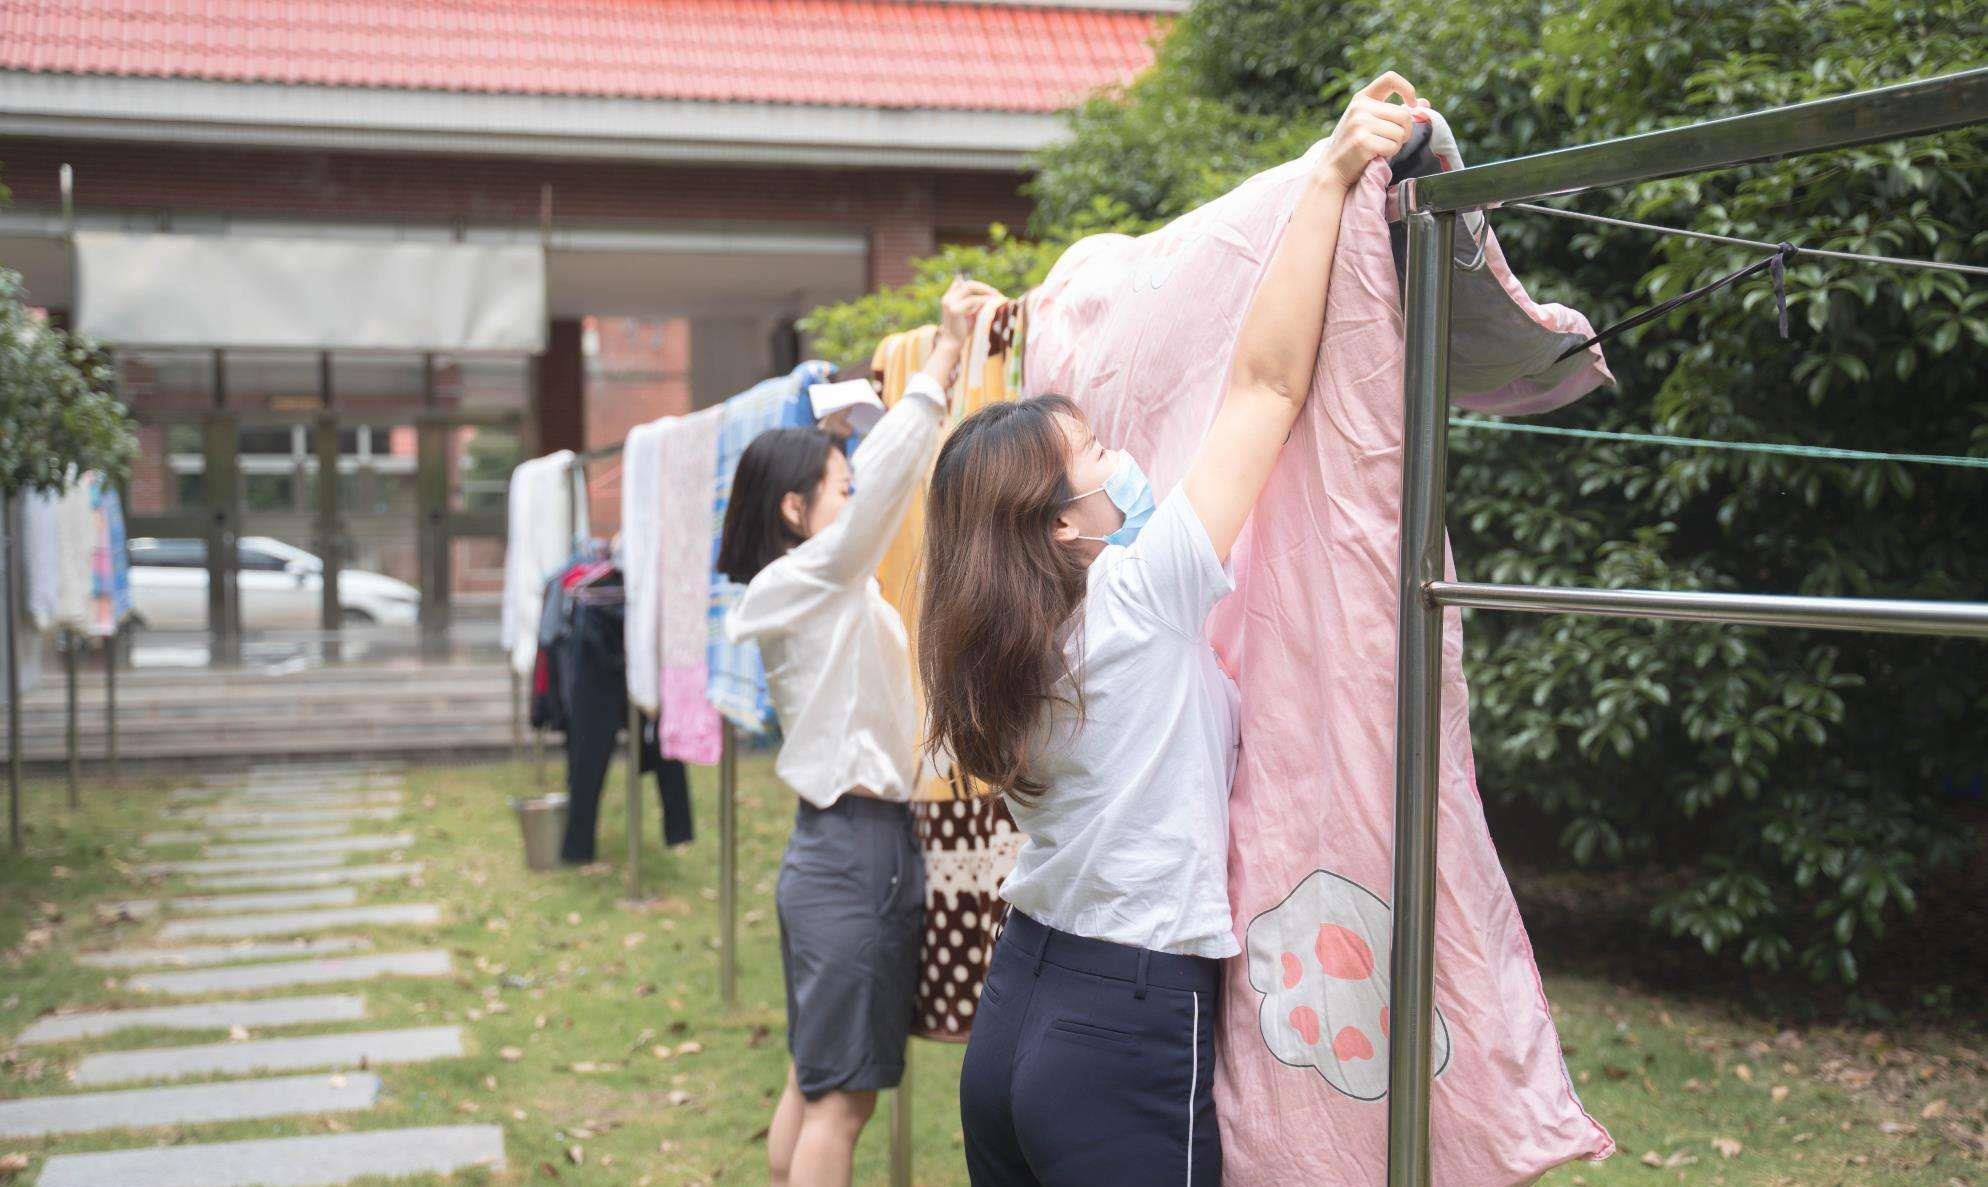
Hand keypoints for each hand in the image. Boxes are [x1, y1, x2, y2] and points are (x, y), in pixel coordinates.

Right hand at [937, 276, 1000, 349]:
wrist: (953, 344)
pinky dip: (984, 300)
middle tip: (997, 294)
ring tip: (997, 298)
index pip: (964, 284)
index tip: (992, 292)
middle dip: (984, 287)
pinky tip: (993, 304)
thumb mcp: (969, 314)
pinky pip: (972, 300)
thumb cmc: (962, 331)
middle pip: (968, 284)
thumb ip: (974, 303)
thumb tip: (988, 296)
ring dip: (985, 291)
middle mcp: (947, 298)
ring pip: (969, 287)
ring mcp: (949, 303)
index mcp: (949, 298)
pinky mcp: (954, 310)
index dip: (979, 286)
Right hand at [1318, 72, 1420, 189]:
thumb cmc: (1356, 146)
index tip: (1411, 104)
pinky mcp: (1362, 141)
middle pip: (1404, 115)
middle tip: (1394, 141)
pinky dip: (1389, 154)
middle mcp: (1360, 107)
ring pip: (1400, 133)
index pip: (1390, 78)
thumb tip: (1424, 103)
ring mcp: (1359, 123)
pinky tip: (1375, 156)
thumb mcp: (1371, 122)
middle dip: (1405, 131)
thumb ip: (1395, 112)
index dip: (1407, 89)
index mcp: (1362, 98)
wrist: (1332, 169)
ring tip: (1380, 148)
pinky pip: (1393, 146)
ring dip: (1396, 145)